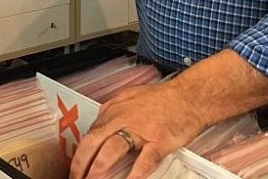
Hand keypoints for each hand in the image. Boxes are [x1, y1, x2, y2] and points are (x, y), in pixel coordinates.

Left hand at [69, 80, 206, 178]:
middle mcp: (125, 118)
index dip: (81, 152)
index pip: (91, 132)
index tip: (76, 165)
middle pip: (94, 141)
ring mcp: (142, 130)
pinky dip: (134, 175)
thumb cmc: (165, 98)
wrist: (191, 96)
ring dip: (98, 168)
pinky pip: (144, 161)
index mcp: (117, 109)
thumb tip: (100, 123)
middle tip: (76, 177)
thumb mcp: (132, 95)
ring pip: (113, 149)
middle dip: (81, 162)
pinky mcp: (160, 141)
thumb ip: (114, 110)